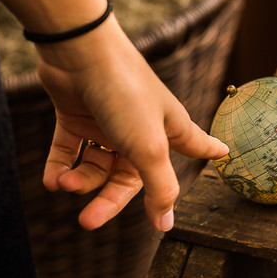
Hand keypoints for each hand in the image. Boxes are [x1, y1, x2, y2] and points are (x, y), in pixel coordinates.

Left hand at [32, 17, 228, 231]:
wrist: (79, 53)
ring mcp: (107, 121)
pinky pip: (69, 151)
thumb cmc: (124, 95)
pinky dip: (59, 167)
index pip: (196, 146)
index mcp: (168, 130)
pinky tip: (53, 180)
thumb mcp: (148, 148)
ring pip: (96, 166)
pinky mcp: (76, 114)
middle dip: (108, 201)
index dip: (209, 152)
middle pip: (130, 177)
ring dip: (80, 181)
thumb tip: (165, 224)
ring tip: (66, 184)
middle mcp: (139, 127)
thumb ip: (158, 187)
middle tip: (88, 222)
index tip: (223, 154)